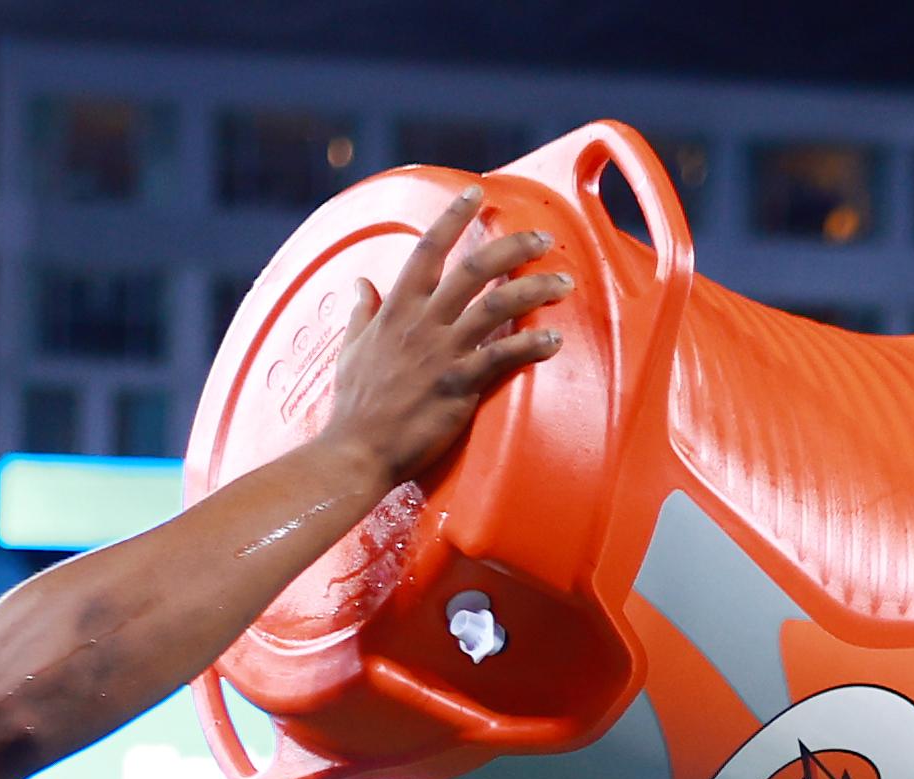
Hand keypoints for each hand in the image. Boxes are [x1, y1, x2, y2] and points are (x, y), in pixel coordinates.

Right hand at [323, 191, 572, 487]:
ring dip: (534, 289)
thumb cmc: (354, 405)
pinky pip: (502, 358)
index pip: (428, 249)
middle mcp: (422, 323)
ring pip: (495, 305)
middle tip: (542, 238)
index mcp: (396, 310)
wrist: (356, 450)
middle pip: (473, 268)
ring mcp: (442, 353)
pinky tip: (554, 339)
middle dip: (512, 246)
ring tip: (563, 283)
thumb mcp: (350, 348)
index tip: (476, 193)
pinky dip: (530, 345)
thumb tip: (360, 285)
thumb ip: (361, 312)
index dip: (454, 217)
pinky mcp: (459, 386)